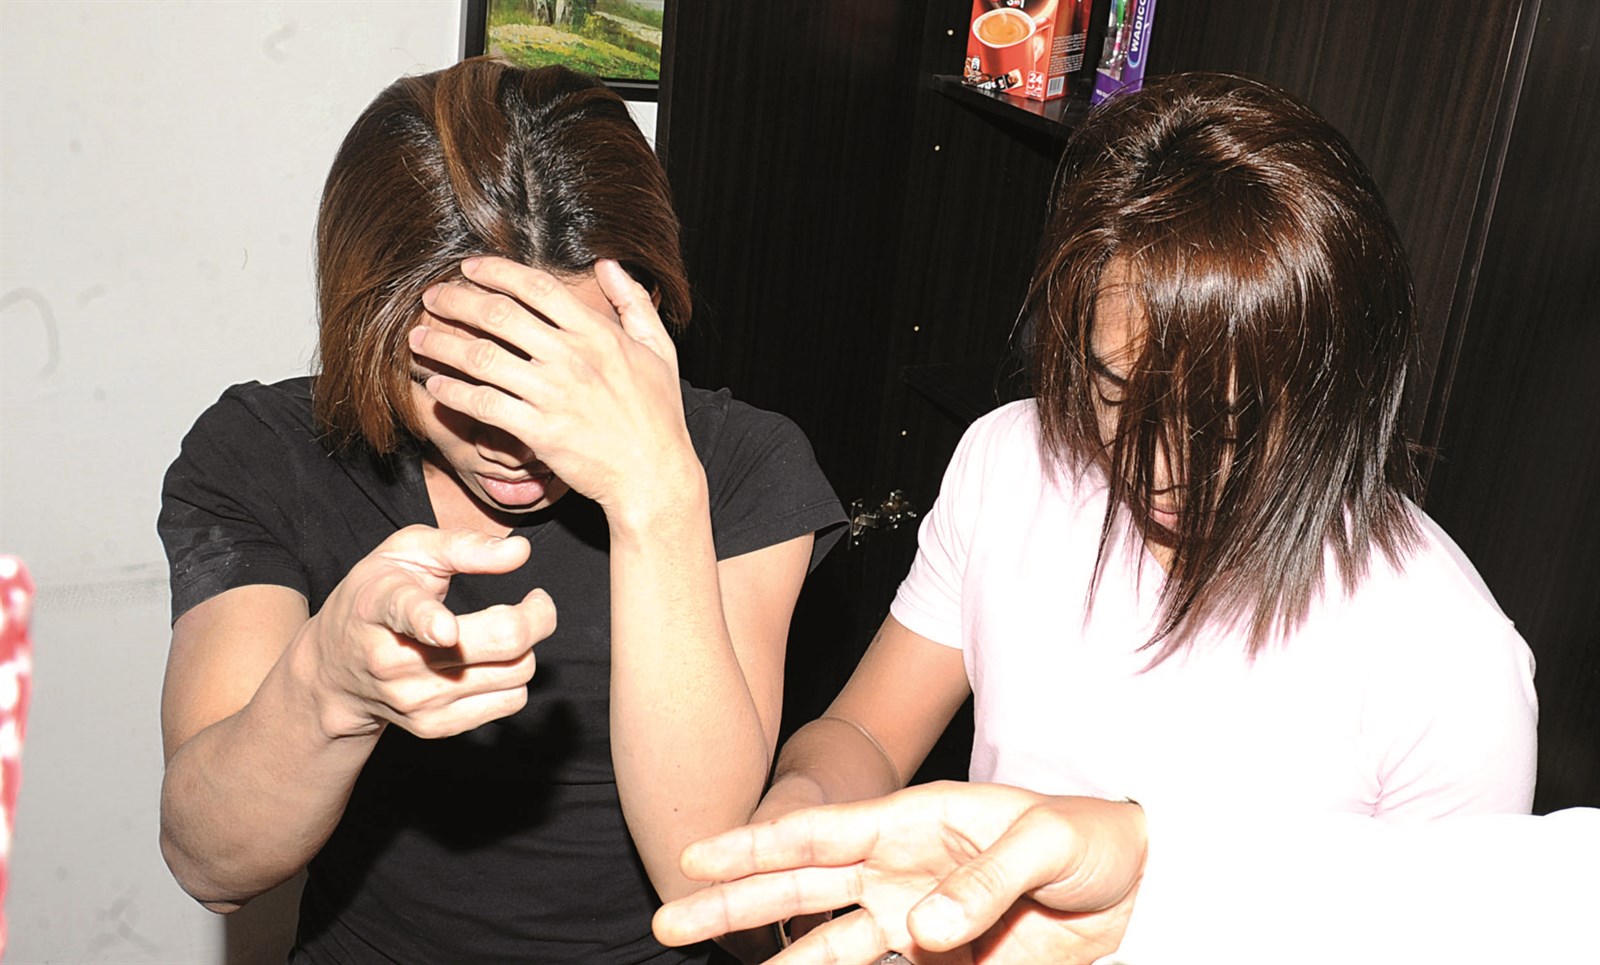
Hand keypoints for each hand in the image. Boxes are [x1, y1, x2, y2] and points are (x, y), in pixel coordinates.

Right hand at [301, 524, 553, 739]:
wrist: (334, 670)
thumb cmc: (378, 594)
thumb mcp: (406, 552)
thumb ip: (462, 545)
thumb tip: (520, 552)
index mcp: (379, 604)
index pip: (405, 612)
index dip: (428, 621)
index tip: (446, 630)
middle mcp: (393, 659)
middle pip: (500, 641)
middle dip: (538, 615)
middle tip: (537, 601)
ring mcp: (414, 699)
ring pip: (517, 672)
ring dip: (527, 647)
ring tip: (506, 629)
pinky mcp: (434, 726)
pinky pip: (512, 701)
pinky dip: (516, 677)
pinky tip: (491, 661)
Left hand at [409, 257, 700, 522]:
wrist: (654, 475)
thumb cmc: (658, 414)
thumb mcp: (660, 350)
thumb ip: (634, 302)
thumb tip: (610, 263)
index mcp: (598, 333)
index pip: (537, 288)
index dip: (497, 272)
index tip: (470, 268)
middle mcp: (572, 358)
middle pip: (500, 316)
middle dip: (458, 301)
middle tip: (433, 298)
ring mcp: (553, 395)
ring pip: (482, 359)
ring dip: (443, 345)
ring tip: (419, 339)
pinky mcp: (538, 431)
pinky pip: (484, 405)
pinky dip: (454, 393)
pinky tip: (436, 386)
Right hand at [652, 781, 1146, 964]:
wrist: (1140, 880)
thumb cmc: (1093, 835)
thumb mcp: (1047, 842)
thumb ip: (986, 882)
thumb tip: (924, 933)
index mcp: (914, 822)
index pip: (822, 833)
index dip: (756, 843)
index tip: (697, 857)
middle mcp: (900, 869)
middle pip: (801, 887)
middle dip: (735, 902)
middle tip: (668, 918)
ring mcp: (916, 917)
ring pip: (829, 943)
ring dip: (781, 959)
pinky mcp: (943, 961)